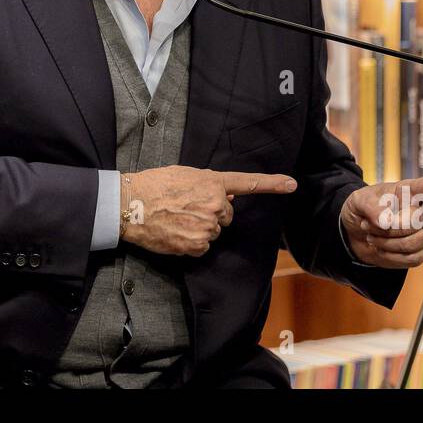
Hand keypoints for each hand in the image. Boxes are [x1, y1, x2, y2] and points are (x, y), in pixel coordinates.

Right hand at [120, 167, 296, 256]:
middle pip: (226, 216)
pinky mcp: (196, 245)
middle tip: (187, 208)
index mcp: (213, 183)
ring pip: (213, 233)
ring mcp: (207, 227)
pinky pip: (203, 247)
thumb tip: (226, 195)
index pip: (247, 183)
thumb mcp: (184, 175)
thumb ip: (208, 184)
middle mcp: (215, 205)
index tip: (291, 184)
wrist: (131, 205)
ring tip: (176, 218)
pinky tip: (175, 232)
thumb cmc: (154, 185)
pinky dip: (191, 243)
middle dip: (212, 214)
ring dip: (200, 229)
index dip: (272, 184)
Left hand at [339, 173, 422, 267]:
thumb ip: (371, 207)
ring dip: (386, 243)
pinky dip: (390, 257)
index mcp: (410, 191)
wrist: (355, 232)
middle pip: (415, 223)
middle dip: (386, 228)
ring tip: (372, 235)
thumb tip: (387, 221)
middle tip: (368, 225)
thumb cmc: (362, 208)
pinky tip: (381, 248)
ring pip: (412, 243)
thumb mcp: (359, 201)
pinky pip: (410, 259)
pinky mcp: (420, 251)